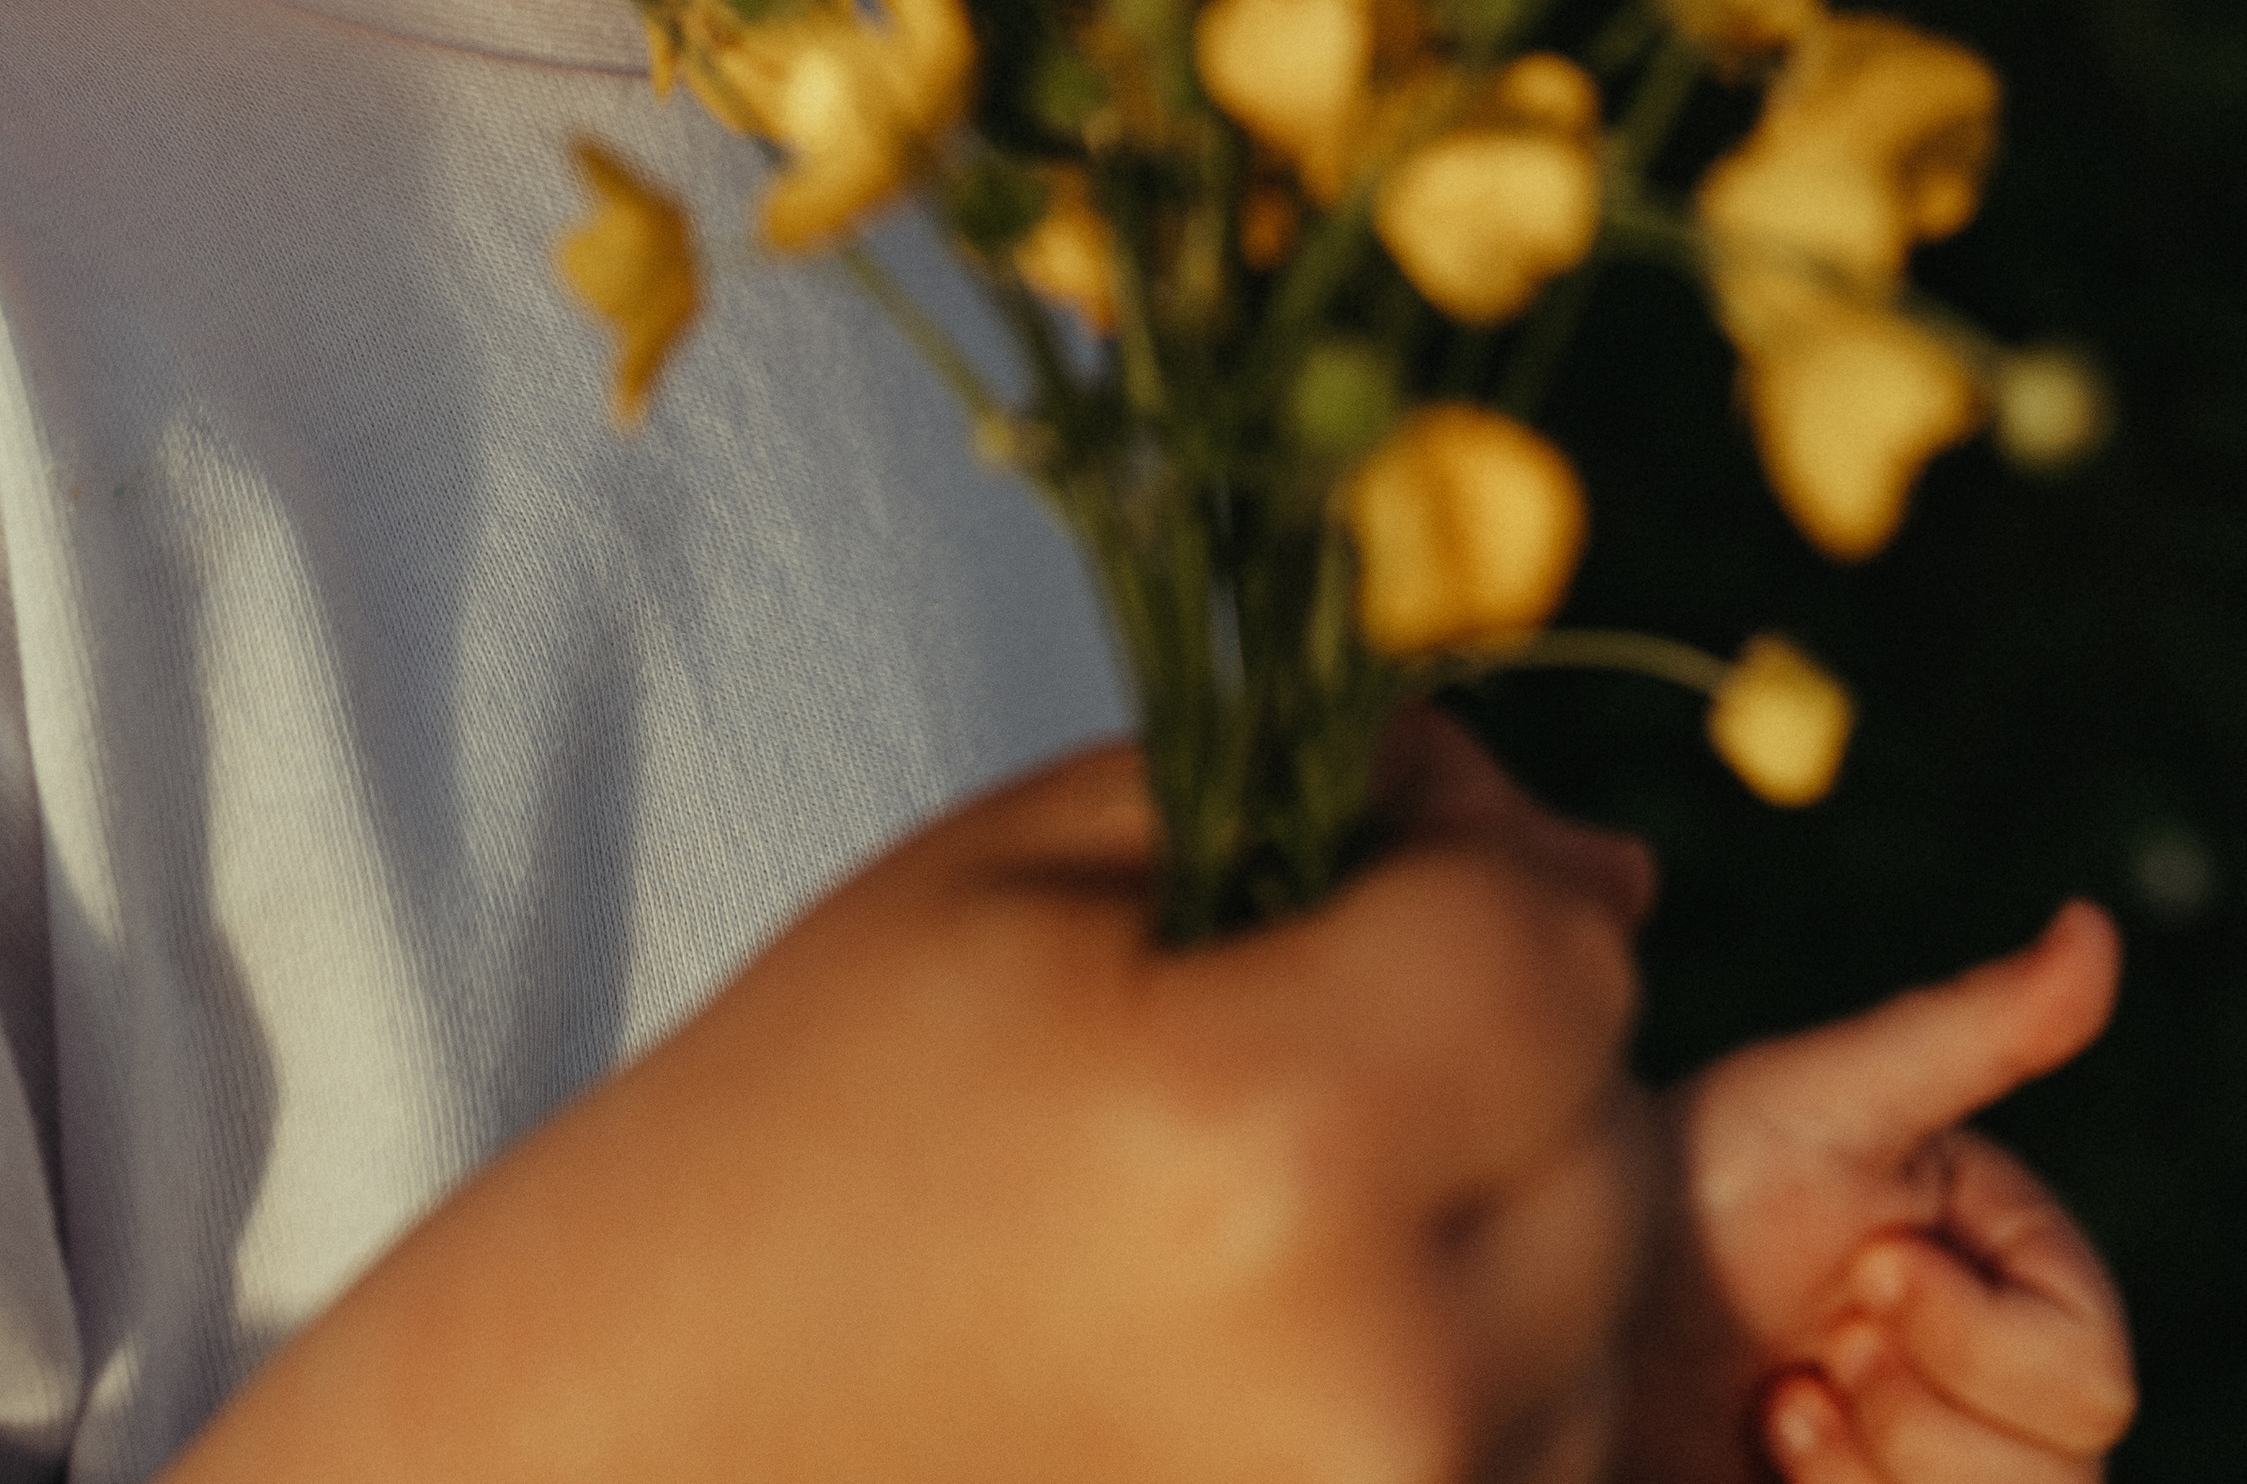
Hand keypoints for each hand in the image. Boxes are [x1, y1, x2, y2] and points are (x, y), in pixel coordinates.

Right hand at [173, 723, 1657, 1483]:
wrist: (624, 1452)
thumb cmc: (806, 1125)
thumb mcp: (1031, 876)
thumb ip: (1345, 826)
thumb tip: (1623, 869)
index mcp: (1264, 1136)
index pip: (1561, 945)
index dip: (1470, 867)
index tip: (1351, 865)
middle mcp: (1368, 1382)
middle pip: (1612, 1134)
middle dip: (1499, 1045)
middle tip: (1289, 1040)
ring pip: (1598, 1319)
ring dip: (1498, 1232)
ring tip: (1258, 1219)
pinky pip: (1530, 1463)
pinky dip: (1460, 1386)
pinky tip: (1272, 1345)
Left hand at [1618, 903, 2133, 1483]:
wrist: (1566, 1297)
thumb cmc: (1696, 1177)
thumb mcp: (1832, 1099)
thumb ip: (1974, 1027)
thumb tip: (2098, 923)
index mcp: (2018, 1285)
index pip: (2091, 1380)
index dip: (1969, 1334)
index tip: (1866, 1264)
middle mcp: (2003, 1395)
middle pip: (2061, 1482)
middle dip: (1910, 1409)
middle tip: (1818, 1341)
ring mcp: (1941, 1473)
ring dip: (1865, 1470)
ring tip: (1782, 1398)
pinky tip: (1763, 1450)